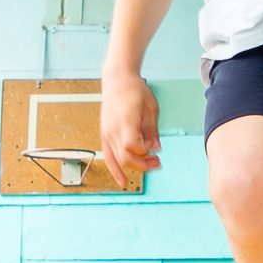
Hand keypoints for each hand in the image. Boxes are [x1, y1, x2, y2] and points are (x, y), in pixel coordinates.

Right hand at [98, 69, 161, 185]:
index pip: (133, 147)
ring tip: (148, 165)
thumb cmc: (135, 90)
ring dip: (134, 167)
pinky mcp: (105, 134)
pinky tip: (123, 182)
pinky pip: (108, 157)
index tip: (155, 151)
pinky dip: (115, 170)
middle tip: (158, 162)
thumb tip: (155, 148)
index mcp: (125, 121)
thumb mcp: (151, 107)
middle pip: (125, 157)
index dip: (144, 153)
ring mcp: (107, 133)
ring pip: (118, 160)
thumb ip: (152, 129)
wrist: (117, 80)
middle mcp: (113, 129)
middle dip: (143, 164)